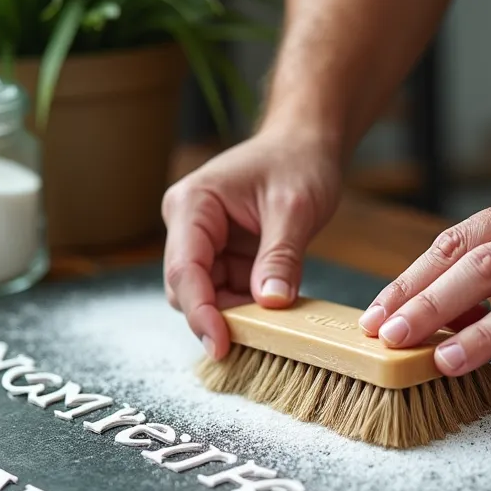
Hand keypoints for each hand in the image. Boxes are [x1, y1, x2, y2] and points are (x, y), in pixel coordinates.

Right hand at [161, 130, 342, 359]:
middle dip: (218, 317)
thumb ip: (280, 257)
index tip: (221, 345)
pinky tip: (275, 311)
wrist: (307, 144)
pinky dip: (250, 307)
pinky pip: (228, 292)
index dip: (200, 312)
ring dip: (238, 314)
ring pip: (208, 296)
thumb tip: (270, 304)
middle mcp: (188, 225)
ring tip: (275, 324)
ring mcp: (205, 242)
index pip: (184, 269)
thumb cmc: (297, 161)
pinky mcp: (224, 256)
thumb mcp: (295, 208)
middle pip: (188, 289)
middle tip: (259, 340)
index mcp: (192, 204)